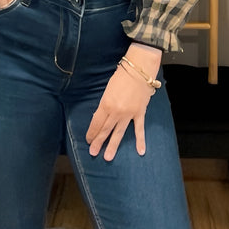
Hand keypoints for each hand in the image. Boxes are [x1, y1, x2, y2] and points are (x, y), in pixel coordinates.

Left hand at [85, 44, 161, 160]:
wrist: (139, 70)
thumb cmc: (121, 77)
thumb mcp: (107, 90)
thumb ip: (104, 105)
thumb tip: (101, 118)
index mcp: (106, 104)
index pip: (96, 122)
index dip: (92, 132)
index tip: (88, 140)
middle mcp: (116, 111)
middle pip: (105, 130)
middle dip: (98, 142)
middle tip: (93, 153)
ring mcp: (129, 114)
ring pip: (119, 133)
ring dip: (113, 145)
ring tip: (108, 157)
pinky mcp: (139, 113)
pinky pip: (139, 129)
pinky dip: (140, 141)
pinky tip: (140, 151)